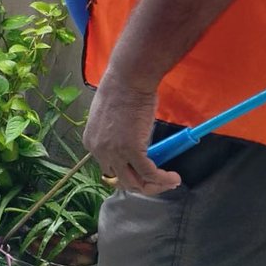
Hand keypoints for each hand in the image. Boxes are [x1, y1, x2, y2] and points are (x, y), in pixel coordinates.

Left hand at [83, 72, 180, 194]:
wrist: (128, 79)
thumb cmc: (122, 90)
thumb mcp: (110, 118)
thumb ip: (115, 135)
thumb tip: (133, 146)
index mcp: (91, 142)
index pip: (108, 169)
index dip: (127, 174)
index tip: (142, 173)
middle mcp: (99, 151)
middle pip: (121, 180)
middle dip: (142, 185)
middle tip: (159, 181)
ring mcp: (114, 152)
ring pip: (135, 182)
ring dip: (154, 186)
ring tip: (170, 181)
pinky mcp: (132, 150)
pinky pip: (149, 173)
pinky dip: (163, 179)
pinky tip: (174, 177)